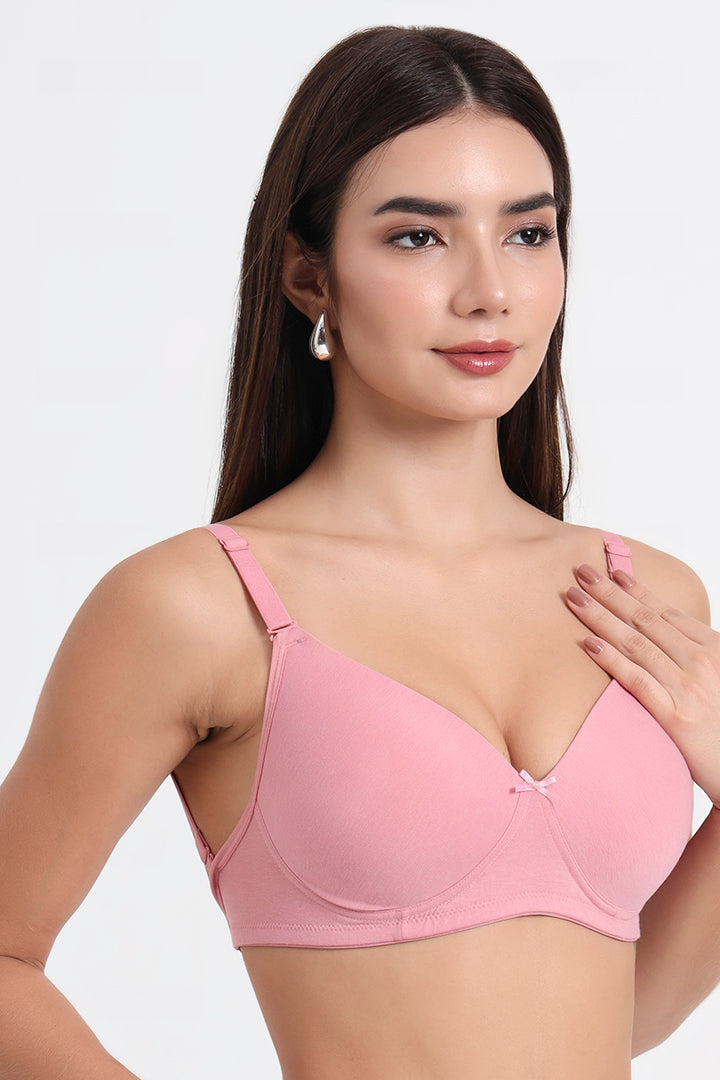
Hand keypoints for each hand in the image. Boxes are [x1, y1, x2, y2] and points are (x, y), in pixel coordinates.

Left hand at [566, 563, 719, 808]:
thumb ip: (694, 655)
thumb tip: (663, 638)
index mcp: (713, 647)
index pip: (666, 612)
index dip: (637, 590)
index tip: (613, 572)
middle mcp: (701, 661)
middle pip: (645, 620)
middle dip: (610, 593)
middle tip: (582, 572)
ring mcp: (688, 688)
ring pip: (635, 643)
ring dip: (601, 617)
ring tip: (574, 598)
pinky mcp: (676, 717)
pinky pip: (636, 680)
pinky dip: (611, 660)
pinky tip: (588, 644)